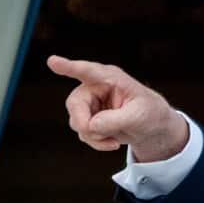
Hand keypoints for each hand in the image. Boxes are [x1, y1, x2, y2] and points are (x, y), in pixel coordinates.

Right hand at [46, 56, 188, 161]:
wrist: (151, 126)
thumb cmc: (148, 112)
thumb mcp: (138, 116)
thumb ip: (115, 120)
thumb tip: (90, 126)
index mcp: (110, 77)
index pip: (88, 71)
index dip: (69, 67)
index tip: (52, 61)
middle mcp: (95, 87)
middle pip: (75, 103)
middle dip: (84, 123)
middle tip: (95, 133)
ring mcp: (89, 103)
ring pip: (77, 122)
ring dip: (94, 136)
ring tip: (114, 140)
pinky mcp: (88, 117)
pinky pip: (83, 133)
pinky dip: (96, 141)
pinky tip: (112, 142)